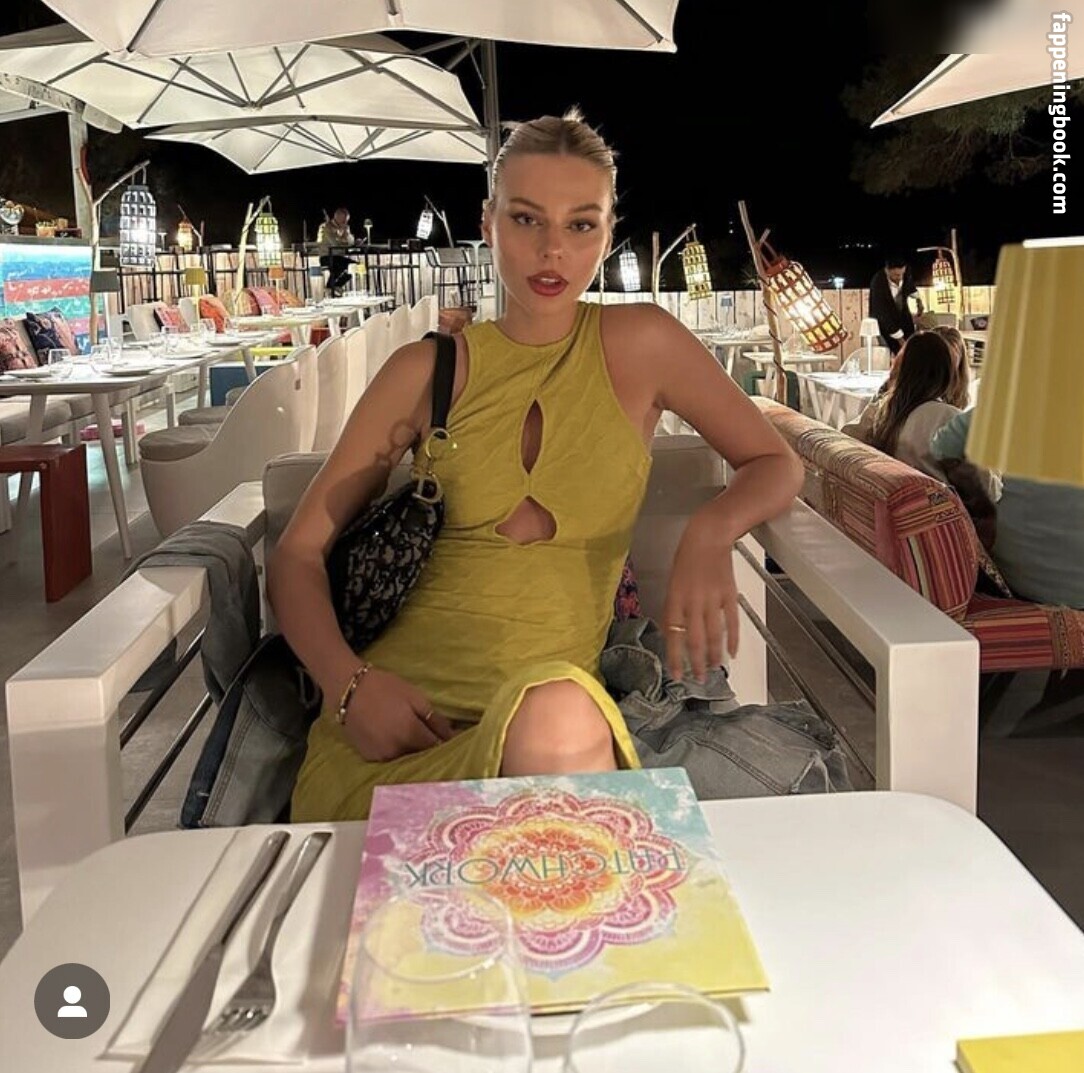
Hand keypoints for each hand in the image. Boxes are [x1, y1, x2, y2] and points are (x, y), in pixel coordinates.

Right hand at [341, 667, 455, 761]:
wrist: (348, 690)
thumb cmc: (385, 688)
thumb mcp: (415, 697)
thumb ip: (435, 719)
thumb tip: (453, 736)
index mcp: (410, 733)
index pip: (436, 748)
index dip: (446, 744)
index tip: (452, 741)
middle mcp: (396, 750)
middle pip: (422, 756)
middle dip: (430, 750)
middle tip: (432, 738)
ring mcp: (381, 757)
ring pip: (406, 760)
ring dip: (413, 753)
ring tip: (412, 738)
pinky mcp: (369, 758)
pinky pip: (390, 759)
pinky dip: (397, 753)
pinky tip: (394, 740)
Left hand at [661, 516, 739, 681]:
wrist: (709, 536)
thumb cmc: (687, 557)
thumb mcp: (673, 582)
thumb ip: (676, 607)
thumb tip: (676, 631)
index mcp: (675, 598)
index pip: (673, 634)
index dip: (675, 656)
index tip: (676, 673)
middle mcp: (693, 602)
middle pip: (694, 639)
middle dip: (695, 662)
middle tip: (698, 679)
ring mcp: (713, 599)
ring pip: (713, 634)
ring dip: (713, 655)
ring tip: (713, 670)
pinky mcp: (729, 595)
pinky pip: (732, 622)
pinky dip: (732, 639)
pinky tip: (732, 653)